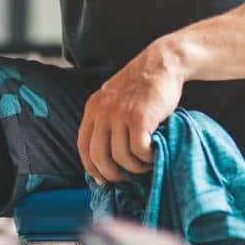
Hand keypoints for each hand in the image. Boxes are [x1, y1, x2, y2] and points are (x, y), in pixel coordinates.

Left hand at [77, 41, 185, 184]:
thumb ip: (107, 120)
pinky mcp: (139, 117)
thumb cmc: (143, 86)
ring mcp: (119, 114)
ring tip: (146, 163)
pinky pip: (139, 150)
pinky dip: (148, 158)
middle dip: (111, 173)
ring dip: (135, 167)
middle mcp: (102, 111)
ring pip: (121, 157)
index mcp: (93, 108)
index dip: (91, 167)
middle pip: (98, 156)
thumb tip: (106, 156)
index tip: (101, 180)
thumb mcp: (115, 99)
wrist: (162, 63)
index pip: (83, 146)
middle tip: (125, 179)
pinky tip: (155, 153)